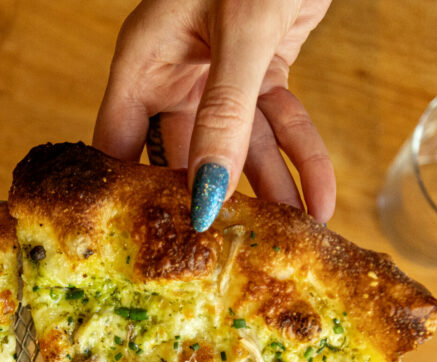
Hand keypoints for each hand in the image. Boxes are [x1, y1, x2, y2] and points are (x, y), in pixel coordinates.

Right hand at [94, 0, 334, 230]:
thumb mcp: (240, 31)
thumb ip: (223, 113)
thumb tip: (205, 192)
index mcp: (144, 62)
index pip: (116, 147)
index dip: (129, 198)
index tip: (150, 246)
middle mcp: (174, 73)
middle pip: (183, 158)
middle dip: (210, 205)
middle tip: (229, 255)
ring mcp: (218, 75)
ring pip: (239, 149)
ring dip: (269, 192)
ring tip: (291, 241)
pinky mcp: (262, 69)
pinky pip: (278, 125)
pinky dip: (302, 158)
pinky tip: (320, 199)